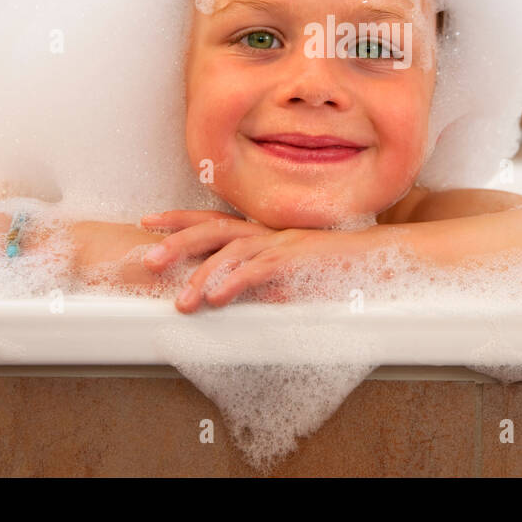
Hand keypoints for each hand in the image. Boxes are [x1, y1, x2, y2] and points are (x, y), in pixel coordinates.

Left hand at [140, 210, 360, 312]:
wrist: (374, 261)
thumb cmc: (331, 270)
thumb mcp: (285, 274)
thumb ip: (255, 279)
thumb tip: (223, 294)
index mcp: (261, 232)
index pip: (213, 220)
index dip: (179, 219)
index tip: (148, 222)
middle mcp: (267, 232)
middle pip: (214, 229)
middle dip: (178, 243)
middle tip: (148, 260)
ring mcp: (282, 244)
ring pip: (233, 252)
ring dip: (203, 276)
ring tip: (182, 302)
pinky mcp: (298, 261)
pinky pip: (260, 270)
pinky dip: (236, 283)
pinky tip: (217, 298)